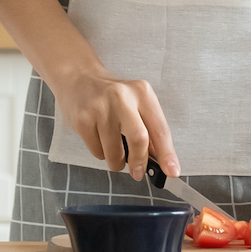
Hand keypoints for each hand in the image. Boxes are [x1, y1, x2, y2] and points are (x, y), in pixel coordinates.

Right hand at [56, 68, 178, 181]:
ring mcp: (100, 108)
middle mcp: (122, 97)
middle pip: (139, 139)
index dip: (167, 154)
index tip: (172, 171)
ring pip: (115, 152)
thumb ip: (149, 129)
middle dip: (139, 162)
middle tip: (138, 173)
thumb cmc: (112, 97)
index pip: (160, 128)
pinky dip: (101, 154)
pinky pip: (97, 152)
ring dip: (117, 162)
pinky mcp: (83, 120)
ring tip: (114, 152)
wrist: (79, 78)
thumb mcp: (136, 104)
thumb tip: (160, 160)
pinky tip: (99, 139)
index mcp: (142, 93)